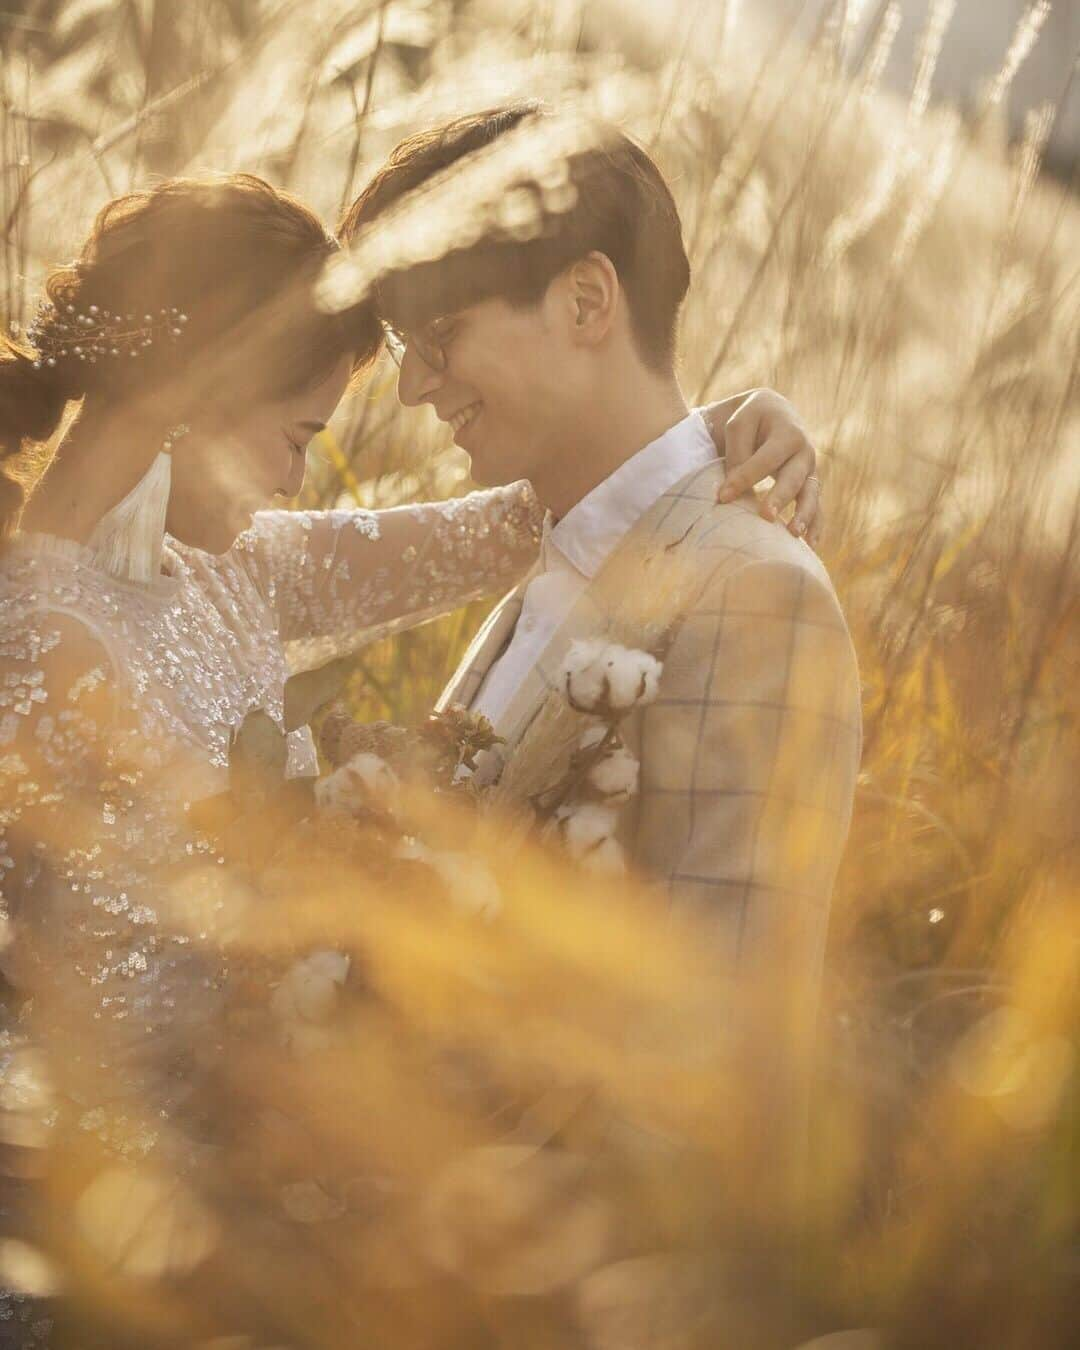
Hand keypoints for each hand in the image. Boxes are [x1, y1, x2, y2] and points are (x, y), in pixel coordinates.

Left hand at [703, 389, 822, 548]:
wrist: (773, 412)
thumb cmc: (751, 420)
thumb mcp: (739, 425)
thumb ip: (738, 454)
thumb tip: (733, 491)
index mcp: (788, 432)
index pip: (765, 459)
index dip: (744, 478)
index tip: (723, 497)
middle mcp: (804, 451)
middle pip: (794, 477)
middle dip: (780, 497)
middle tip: (766, 516)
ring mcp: (810, 470)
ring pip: (810, 494)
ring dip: (804, 515)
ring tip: (793, 533)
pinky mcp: (809, 485)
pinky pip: (816, 506)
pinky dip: (815, 525)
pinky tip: (810, 545)